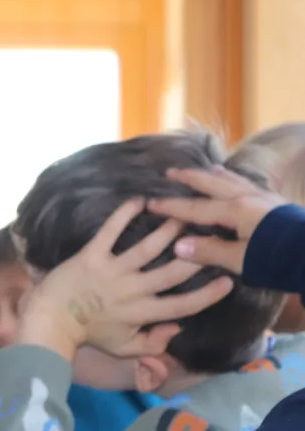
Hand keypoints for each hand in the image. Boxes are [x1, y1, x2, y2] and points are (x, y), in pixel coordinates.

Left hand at [17, 199, 233, 358]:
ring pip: (147, 248)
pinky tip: (140, 200)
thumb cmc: (89, 334)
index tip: (228, 279)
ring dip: (168, 230)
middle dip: (196, 254)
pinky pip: (109, 231)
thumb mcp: (124, 348)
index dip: (209, 294)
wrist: (50, 321)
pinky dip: (123, 214)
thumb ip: (154, 344)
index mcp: (142, 314)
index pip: (183, 305)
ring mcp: (111, 271)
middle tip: (212, 236)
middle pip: (172, 272)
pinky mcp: (91, 256)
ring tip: (183, 215)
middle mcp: (131, 291)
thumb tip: (178, 327)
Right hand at [147, 166, 287, 274]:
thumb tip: (178, 246)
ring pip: (236, 181)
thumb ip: (210, 251)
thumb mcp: (242, 260)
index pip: (195, 207)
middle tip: (171, 170)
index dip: (171, 206)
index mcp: (235, 210)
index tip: (149, 202)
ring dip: (217, 175)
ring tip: (207, 170)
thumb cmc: (279, 258)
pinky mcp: (279, 205)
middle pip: (213, 184)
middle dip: (190, 177)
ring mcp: (266, 199)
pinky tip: (241, 186)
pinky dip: (238, 182)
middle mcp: (248, 198)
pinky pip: (251, 186)